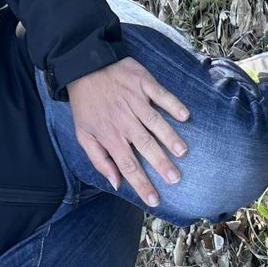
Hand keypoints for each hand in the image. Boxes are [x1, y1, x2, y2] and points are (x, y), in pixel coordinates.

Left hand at [65, 58, 188, 207]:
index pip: (128, 165)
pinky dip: (172, 104)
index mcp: (110, 135)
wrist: (83, 66)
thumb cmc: (86, 105)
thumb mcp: (84, 135)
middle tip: (175, 179)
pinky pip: (160, 94)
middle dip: (160, 164)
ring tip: (182, 152)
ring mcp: (134, 100)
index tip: (154, 200)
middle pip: (144, 145)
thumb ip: (99, 161)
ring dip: (169, 137)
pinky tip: (184, 116)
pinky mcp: (143, 82)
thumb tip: (116, 183)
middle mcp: (124, 120)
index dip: (141, 184)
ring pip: (154, 122)